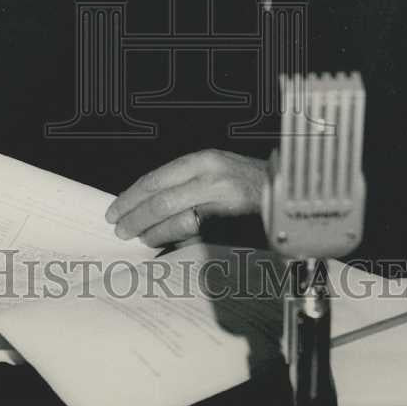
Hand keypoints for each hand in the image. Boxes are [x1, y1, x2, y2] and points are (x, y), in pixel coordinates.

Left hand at [105, 149, 267, 246]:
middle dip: (135, 216)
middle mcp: (211, 177)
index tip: (116, 209)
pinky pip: (194, 235)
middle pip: (160, 199)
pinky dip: (175, 240)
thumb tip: (150, 201)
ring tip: (141, 237)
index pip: (156, 179)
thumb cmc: (252, 184)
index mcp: (204, 161)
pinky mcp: (232, 224)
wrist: (291, 193)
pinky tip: (164, 244)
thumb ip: (188, 182)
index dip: (131, 196)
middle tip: (121, 229)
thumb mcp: (218, 170)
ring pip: (174, 218)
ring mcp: (222, 201)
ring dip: (152, 231)